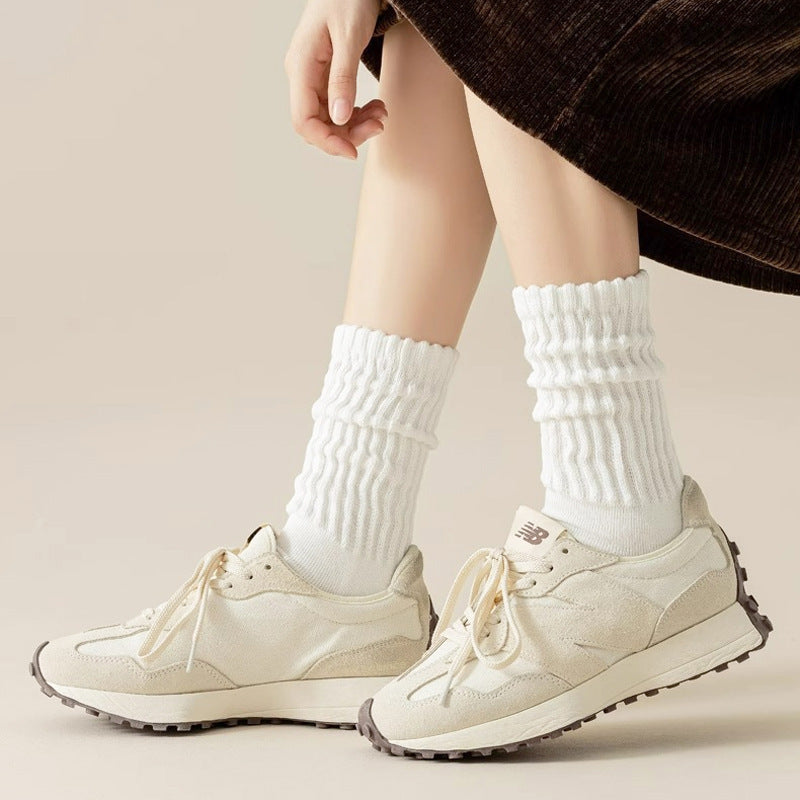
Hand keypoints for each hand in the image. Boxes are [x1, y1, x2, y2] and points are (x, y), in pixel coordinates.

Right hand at [285, 0, 387, 158]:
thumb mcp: (349, 38)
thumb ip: (343, 79)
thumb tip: (338, 118)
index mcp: (301, 67)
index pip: (303, 121)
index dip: (326, 142)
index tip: (353, 151)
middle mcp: (302, 76)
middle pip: (318, 125)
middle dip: (348, 133)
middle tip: (379, 125)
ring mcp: (313, 77)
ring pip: (330, 119)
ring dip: (357, 125)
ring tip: (382, 114)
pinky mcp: (326, 77)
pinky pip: (338, 107)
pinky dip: (358, 113)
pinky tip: (375, 106)